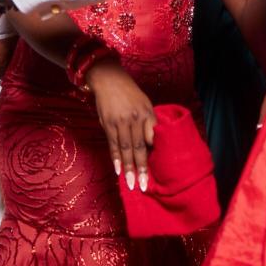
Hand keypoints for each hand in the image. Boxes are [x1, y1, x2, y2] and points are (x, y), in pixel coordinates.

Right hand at [87, 60, 154, 191]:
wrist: (109, 79)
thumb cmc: (130, 94)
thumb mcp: (145, 103)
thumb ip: (149, 123)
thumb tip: (152, 144)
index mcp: (147, 114)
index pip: (152, 139)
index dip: (153, 155)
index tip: (157, 171)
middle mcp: (134, 119)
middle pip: (139, 148)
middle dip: (141, 169)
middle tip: (144, 186)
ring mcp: (120, 122)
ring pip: (125, 149)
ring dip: (128, 168)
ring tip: (131, 184)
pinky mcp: (108, 124)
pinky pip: (113, 145)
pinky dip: (116, 159)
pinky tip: (118, 171)